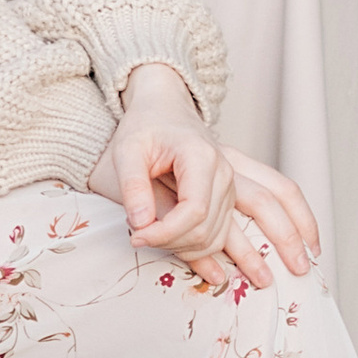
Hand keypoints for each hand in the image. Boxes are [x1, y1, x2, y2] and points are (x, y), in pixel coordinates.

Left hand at [92, 65, 236, 272]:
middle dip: (169, 243)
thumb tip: (141, 225)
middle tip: (138, 235)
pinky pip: (218, 237)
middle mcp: (223, 174)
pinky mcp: (227, 200)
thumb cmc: (145, 126)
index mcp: (201, 157)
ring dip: (181, 248)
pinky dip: (194, 247)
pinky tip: (169, 239)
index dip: (165, 233)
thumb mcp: (128, 150)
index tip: (137, 236)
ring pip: (214, 239)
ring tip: (151, 234)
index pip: (194, 212)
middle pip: (205, 230)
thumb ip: (132, 186)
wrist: (165, 109)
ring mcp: (229, 188)